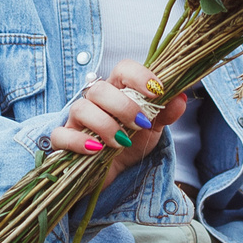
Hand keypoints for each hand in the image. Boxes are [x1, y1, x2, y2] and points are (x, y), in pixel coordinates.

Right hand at [47, 59, 187, 171]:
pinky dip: (78, 142)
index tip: (157, 92)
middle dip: (123, 106)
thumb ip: (165, 114)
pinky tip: (96, 151)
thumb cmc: (130, 145)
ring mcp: (76, 121)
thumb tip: (180, 98)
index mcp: (117, 91)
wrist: (112, 173)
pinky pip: (61, 135)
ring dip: (105, 125)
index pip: (123, 69)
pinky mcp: (63, 141)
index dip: (139, 76)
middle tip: (140, 124)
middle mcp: (94, 102)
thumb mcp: (152, 130)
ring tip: (121, 142)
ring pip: (81, 108)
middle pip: (100, 89)